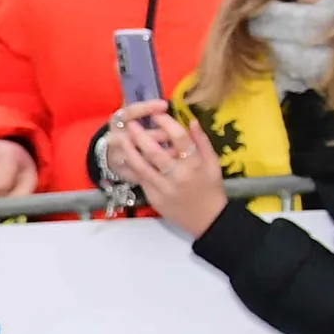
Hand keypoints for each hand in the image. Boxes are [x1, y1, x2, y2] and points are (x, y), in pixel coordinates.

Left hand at [111, 106, 229, 236]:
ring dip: (129, 151)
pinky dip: (130, 167)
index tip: (156, 114)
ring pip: (142, 166)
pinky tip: (123, 156)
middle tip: (130, 123)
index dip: (166, 123)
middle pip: (155, 152)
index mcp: (195, 164)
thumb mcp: (213, 163)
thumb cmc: (211, 188)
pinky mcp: (154, 197)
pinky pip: (139, 179)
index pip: (179, 138)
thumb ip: (202, 142)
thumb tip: (191, 121)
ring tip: (121, 138)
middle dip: (140, 135)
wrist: (207, 219)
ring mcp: (164, 188)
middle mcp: (178, 175)